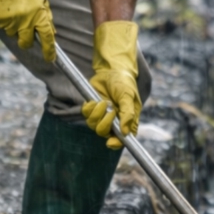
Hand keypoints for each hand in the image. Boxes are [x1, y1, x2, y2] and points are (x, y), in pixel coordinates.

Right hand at [0, 0, 55, 60]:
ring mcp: (13, 21)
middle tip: (22, 36)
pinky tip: (2, 8)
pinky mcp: (0, 20)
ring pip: (12, 34)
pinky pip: (2, 26)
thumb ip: (46, 16)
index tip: (50, 58)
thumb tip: (53, 32)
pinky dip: (2, 20)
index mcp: (40, 13)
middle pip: (26, 42)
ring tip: (11, 10)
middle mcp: (28, 19)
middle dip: (25, 42)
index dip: (49, 49)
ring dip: (12, 27)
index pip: (48, 36)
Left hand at [82, 21, 140, 149]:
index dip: (116, 143)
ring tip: (102, 101)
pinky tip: (95, 99)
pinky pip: (86, 115)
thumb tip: (125, 132)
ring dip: (96, 114)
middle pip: (105, 134)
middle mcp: (115, 120)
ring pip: (93, 125)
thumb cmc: (124, 82)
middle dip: (105, 123)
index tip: (112, 141)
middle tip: (110, 109)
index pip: (123, 139)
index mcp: (127, 120)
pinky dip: (89, 108)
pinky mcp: (92, 108)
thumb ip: (127, 114)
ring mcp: (102, 115)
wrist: (112, 69)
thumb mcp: (128, 96)